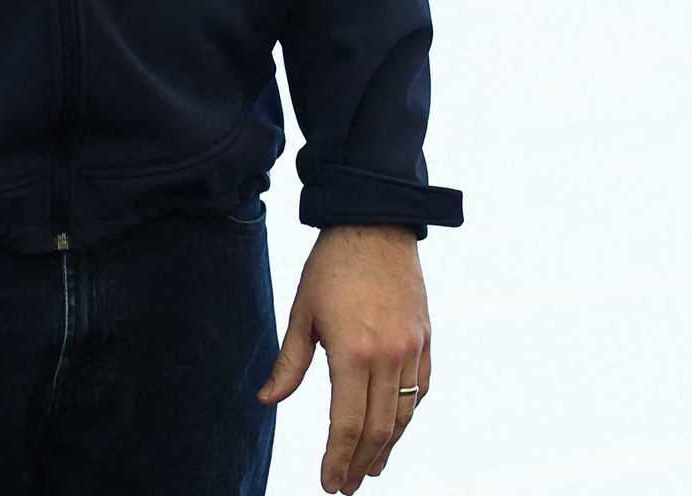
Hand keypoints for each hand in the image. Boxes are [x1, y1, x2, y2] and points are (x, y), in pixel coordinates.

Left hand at [256, 224, 429, 491]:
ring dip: (387, 447)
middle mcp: (387, 356)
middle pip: (378, 429)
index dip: (338, 459)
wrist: (375, 222)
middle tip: (346, 485)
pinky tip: (394, 427)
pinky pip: (420, 389)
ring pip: (403, 414)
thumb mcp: (302, 312)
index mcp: (352, 352)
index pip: (347, 424)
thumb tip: (267, 401)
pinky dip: (407, 414)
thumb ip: (289, 363)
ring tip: (370, 467)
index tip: (329, 483)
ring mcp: (411, 348)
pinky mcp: (424, 338)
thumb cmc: (331, 266)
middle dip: (360, 463)